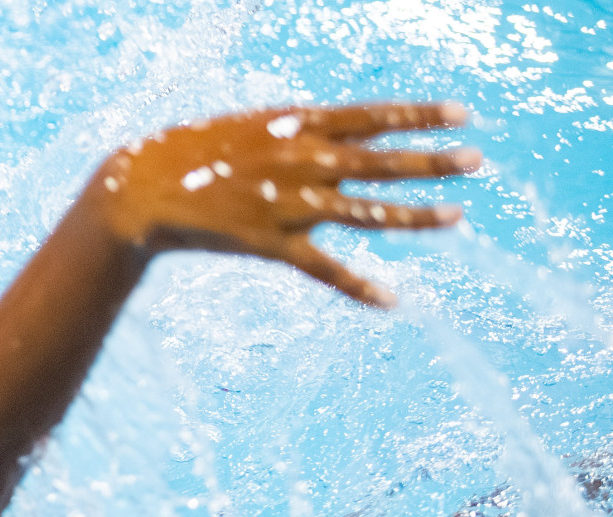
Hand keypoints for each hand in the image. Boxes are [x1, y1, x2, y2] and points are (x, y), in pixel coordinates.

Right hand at [89, 101, 480, 306]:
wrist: (141, 189)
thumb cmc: (189, 153)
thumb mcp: (247, 127)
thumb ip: (293, 135)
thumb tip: (330, 140)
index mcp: (295, 125)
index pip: (372, 115)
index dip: (419, 115)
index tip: (462, 114)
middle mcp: (301, 161)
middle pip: (381, 161)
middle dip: (433, 161)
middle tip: (477, 162)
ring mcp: (289, 204)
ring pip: (367, 212)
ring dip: (415, 215)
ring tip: (455, 217)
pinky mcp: (271, 244)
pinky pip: (325, 268)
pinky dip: (358, 286)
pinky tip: (391, 299)